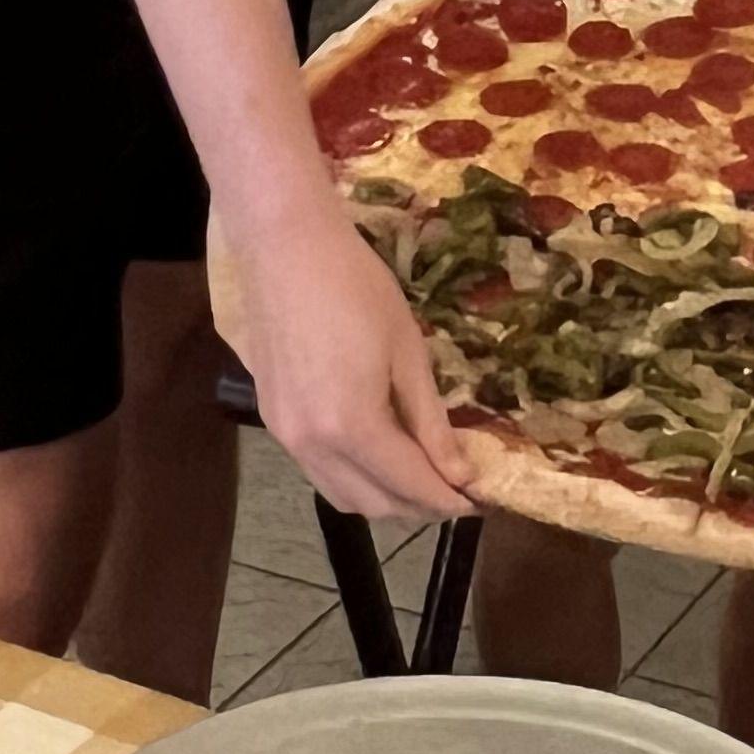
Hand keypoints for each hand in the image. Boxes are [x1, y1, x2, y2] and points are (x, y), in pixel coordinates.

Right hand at [216, 188, 471, 522]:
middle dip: (420, 506)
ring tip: (422, 476)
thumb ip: (431, 422)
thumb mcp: (408, 351)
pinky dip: (354, 477)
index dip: (449, 499)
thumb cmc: (357, 287)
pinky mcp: (273, 421)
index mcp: (352, 426)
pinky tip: (379, 453)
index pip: (409, 485)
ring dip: (385, 498)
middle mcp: (312, 445)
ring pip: (342, 496)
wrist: (286, 248)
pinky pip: (319, 472)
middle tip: (457, 487)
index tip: (480, 501)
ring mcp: (286, 437)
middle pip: (374, 504)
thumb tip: (459, 473)